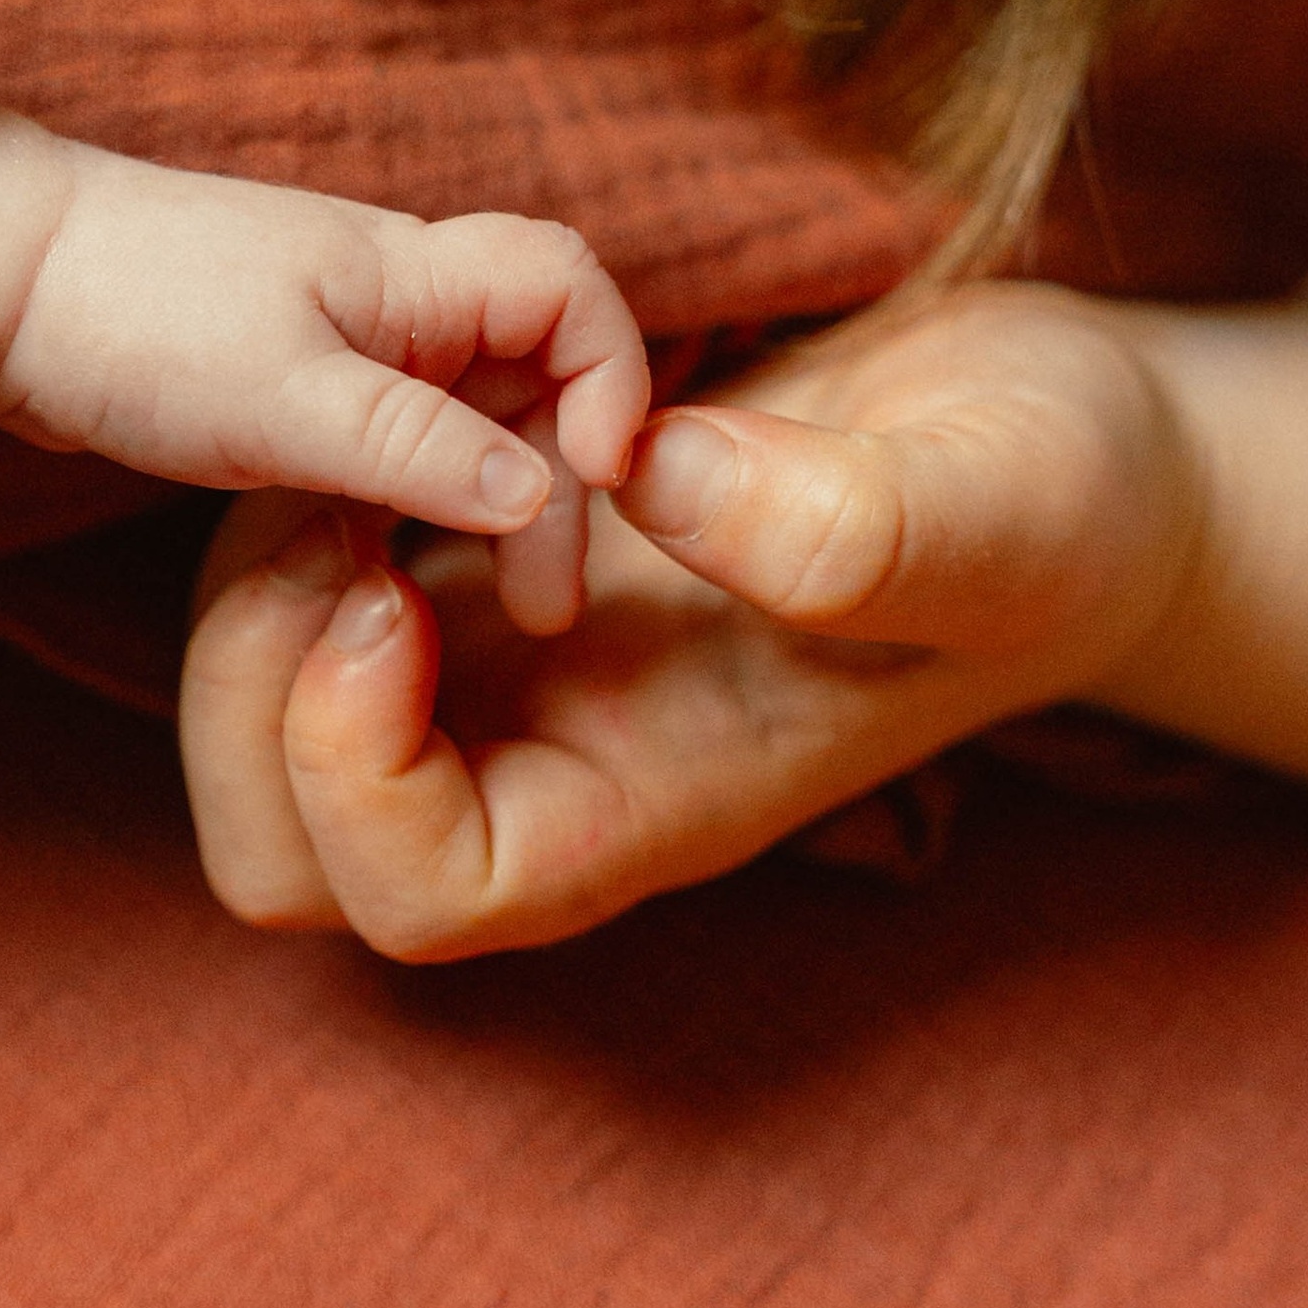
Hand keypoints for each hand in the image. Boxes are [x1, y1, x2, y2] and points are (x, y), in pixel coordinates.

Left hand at [0, 94, 650, 628]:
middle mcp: (400, 296)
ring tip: (497, 604)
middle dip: (562, 479)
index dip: (612, 376)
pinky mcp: (297, 387)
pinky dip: (427, 499)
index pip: (573, 290)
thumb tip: (542, 494)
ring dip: (500, 500)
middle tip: (542, 604)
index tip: (595, 478)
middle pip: (542, 372)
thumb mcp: (286, 399)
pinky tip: (405, 565)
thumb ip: (419, 448)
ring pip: (477, 414)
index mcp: (416, 271)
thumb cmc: (129, 316)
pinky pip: (405, 440)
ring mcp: (350, 340)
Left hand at [178, 280, 1307, 956]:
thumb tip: (664, 487)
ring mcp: (516, 686)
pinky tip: (391, 411)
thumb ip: (858, 524)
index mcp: (660, 803)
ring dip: (257, 594)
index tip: (388, 589)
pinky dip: (300, 518)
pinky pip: (308, 611)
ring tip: (346, 446)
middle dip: (248, 690)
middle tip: (329, 512)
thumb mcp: (1001, 499)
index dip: (349, 767)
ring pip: (268, 735)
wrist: (1059, 448)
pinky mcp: (491, 588)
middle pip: (291, 858)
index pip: (424, 896)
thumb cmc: (1054, 500)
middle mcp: (561, 771)